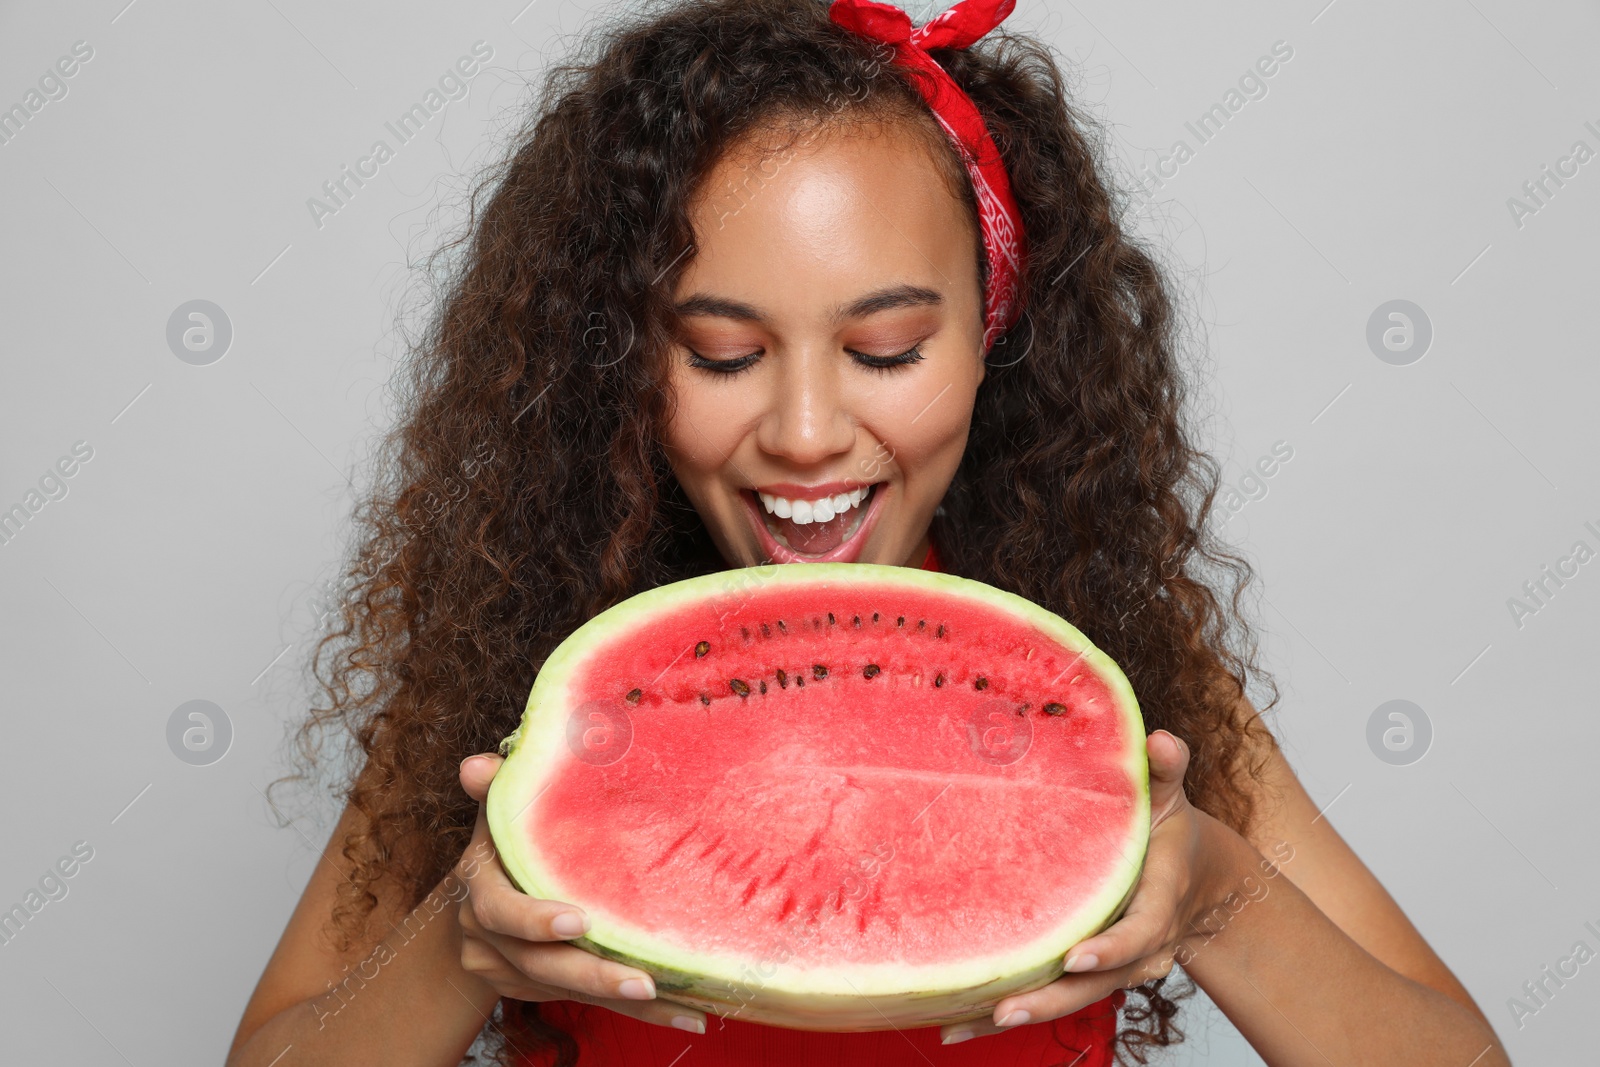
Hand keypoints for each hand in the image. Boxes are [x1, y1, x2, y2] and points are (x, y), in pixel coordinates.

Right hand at [455, 753, 707, 1033]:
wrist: (474, 901)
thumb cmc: (504, 838)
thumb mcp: (500, 808)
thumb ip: (499, 785)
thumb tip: (476, 765)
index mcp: (481, 888)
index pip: (500, 911)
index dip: (534, 920)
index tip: (579, 921)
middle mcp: (489, 937)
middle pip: (539, 965)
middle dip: (592, 975)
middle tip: (643, 980)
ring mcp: (511, 970)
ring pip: (569, 991)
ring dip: (624, 1002)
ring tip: (678, 1004)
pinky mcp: (538, 991)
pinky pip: (588, 1003)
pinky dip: (634, 1011)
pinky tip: (684, 1015)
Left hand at [939, 730, 1229, 1044]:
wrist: (1196, 883)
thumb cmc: (1170, 832)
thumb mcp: (1171, 798)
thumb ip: (1167, 770)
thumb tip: (1160, 739)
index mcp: (1157, 904)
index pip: (1138, 933)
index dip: (1111, 948)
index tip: (1074, 956)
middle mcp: (1137, 949)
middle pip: (1096, 984)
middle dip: (1051, 1000)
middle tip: (1006, 1010)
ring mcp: (1113, 969)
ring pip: (1070, 1000)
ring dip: (1020, 1015)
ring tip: (963, 1026)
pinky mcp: (1087, 977)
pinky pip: (1052, 999)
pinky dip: (1009, 1014)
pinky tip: (960, 1026)